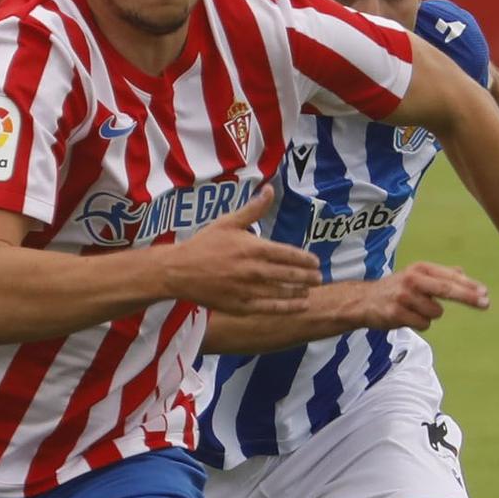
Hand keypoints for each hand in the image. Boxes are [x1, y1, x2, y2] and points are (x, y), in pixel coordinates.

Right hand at [163, 185, 320, 315]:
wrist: (179, 271)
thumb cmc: (204, 244)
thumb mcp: (228, 222)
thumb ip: (253, 209)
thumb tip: (269, 189)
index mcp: (253, 248)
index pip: (288, 254)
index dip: (305, 259)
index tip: (315, 261)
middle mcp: (254, 270)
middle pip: (289, 274)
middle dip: (308, 277)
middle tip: (319, 278)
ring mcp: (248, 290)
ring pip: (282, 292)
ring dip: (300, 292)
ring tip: (310, 291)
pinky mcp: (241, 306)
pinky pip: (270, 308)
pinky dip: (287, 307)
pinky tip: (299, 306)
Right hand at [357, 261, 489, 330]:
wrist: (364, 301)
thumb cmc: (396, 289)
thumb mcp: (416, 276)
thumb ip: (440, 275)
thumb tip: (462, 272)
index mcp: (420, 269)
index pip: (449, 277)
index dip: (469, 285)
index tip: (485, 293)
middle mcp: (412, 280)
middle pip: (446, 290)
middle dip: (468, 297)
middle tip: (486, 304)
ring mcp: (404, 297)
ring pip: (435, 313)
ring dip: (430, 315)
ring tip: (414, 310)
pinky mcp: (397, 314)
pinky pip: (423, 324)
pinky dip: (420, 323)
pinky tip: (406, 317)